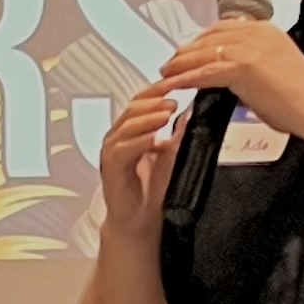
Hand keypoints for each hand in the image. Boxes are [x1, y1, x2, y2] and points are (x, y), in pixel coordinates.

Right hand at [93, 71, 190, 239]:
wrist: (141, 221)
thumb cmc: (154, 189)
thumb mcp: (173, 153)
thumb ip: (178, 131)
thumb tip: (194, 108)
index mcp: (132, 129)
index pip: (143, 100)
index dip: (159, 90)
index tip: (178, 82)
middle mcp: (119, 136)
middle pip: (133, 108)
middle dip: (155, 100)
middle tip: (174, 97)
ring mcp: (112, 150)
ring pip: (127, 125)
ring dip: (148, 117)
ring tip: (167, 112)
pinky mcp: (110, 167)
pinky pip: (123, 149)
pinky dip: (140, 141)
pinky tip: (155, 138)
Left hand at [154, 15, 303, 138]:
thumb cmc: (303, 98)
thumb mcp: (276, 69)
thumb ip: (253, 66)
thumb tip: (231, 76)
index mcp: (266, 30)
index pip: (224, 28)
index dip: (202, 40)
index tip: (188, 51)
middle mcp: (257, 33)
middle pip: (209, 38)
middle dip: (186, 51)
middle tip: (170, 63)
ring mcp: (249, 48)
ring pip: (203, 53)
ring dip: (180, 65)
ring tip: (165, 76)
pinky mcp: (242, 67)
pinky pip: (204, 72)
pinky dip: (186, 79)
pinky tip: (175, 86)